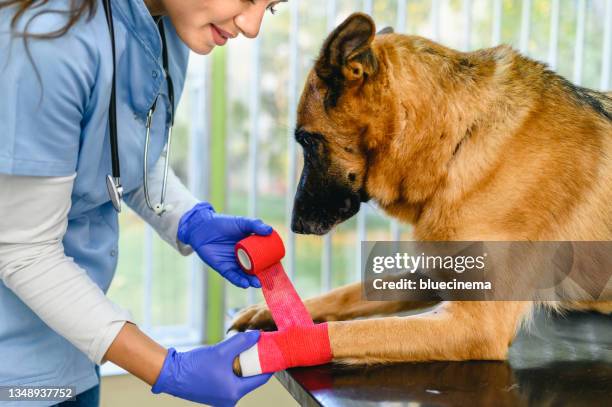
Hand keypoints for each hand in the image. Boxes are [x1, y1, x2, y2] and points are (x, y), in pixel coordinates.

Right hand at [151, 331, 271, 406]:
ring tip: (244, 349)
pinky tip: (230, 357)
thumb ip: (242, 341)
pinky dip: (233, 369)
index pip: (260, 378)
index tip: (273, 351)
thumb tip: (258, 335)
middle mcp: (229, 399)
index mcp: (234, 392)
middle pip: (250, 378)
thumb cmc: (195, 365)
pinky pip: (230, 380)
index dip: (268, 363)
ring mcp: (221, 398)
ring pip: (240, 379)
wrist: (171, 373)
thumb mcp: (222, 350)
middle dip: (254, 362)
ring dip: (243, 365)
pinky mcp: (213, 394)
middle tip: (259, 346)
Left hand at [178, 202, 272, 287]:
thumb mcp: (242, 222)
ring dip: (252, 281)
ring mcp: (234, 263)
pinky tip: (245, 284)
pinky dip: (239, 281)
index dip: (271, 264)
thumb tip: (270, 231)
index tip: (278, 268)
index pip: (263, 258)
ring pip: (245, 275)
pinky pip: (232, 276)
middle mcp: (244, 258)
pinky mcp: (223, 268)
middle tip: (271, 282)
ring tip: (258, 283)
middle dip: (263, 277)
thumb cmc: (224, 223)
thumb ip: (255, 225)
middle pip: (256, 269)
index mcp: (251, 248)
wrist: (203, 226)